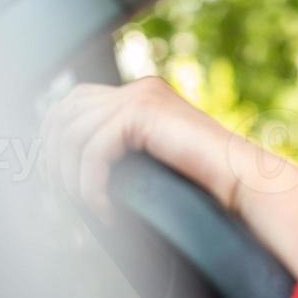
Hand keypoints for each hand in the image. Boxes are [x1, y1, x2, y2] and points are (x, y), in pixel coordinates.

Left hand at [40, 77, 297, 277]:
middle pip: (64, 111)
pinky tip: (105, 208)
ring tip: (87, 207)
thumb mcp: (154, 163)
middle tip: (60, 198)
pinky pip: (93, 150)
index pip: (75, 102)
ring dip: (70, 177)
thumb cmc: (207, 184)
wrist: (245, 182)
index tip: (53, 180)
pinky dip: (91, 185)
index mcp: (141, 96)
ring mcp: (141, 96)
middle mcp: (139, 89)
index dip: (53, 138)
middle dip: (51, 157)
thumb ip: (122, 156)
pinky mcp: (143, 112)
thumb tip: (71, 176)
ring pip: (73, 133)